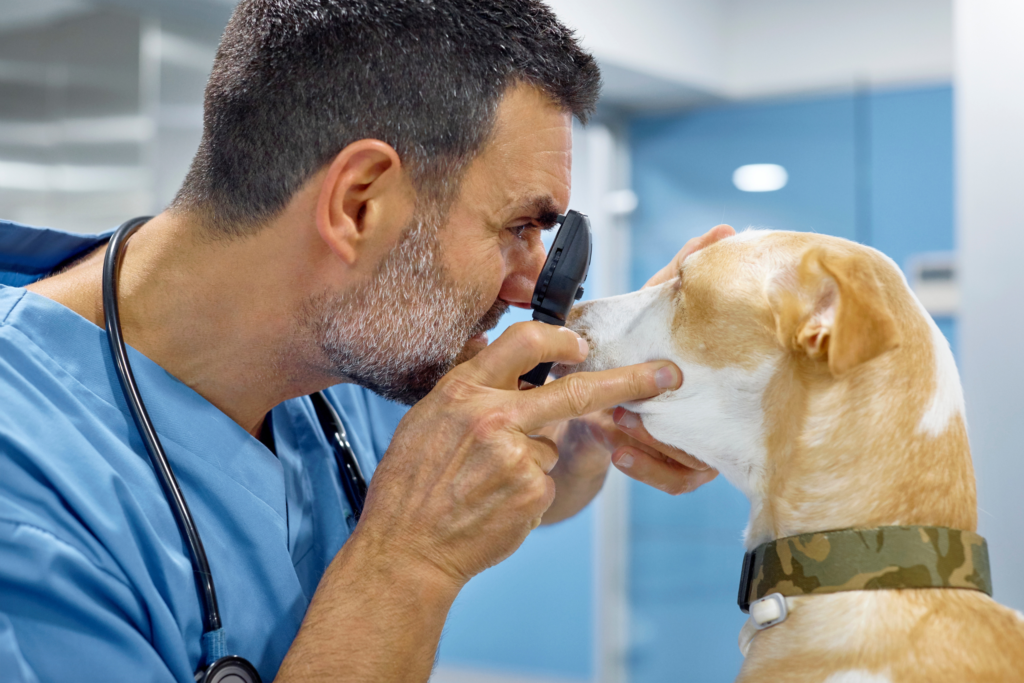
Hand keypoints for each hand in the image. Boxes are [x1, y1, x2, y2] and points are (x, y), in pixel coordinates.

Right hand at [355, 322, 682, 585]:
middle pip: (575, 390)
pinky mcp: (532, 491)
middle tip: (668, 375)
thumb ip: (468, 389)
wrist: (406, 549)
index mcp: (463, 391)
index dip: (560, 338)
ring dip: (529, 462)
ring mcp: (516, 455)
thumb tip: (492, 349)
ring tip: (485, 485)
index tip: (583, 343)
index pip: (523, 342)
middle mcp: (492, 416)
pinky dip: (527, 491)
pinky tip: (494, 504)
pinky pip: (545, 480)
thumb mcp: (425, 420)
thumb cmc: (410, 486)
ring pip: (549, 446)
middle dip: (631, 380)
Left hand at [605, 224, 733, 493]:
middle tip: (635, 402)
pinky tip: (619, 449)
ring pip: (698, 461)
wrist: (594, 403)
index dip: (732, 375)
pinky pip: (678, 481)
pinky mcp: (676, 469)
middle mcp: (721, 415)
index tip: (681, 367)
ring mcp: (704, 446)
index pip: (748, 381)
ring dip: (657, 443)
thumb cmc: (635, 350)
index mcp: (720, 379)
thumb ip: (679, 274)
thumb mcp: (654, 309)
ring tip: (621, 419)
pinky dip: (648, 468)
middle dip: (678, 419)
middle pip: (723, 429)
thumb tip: (720, 231)